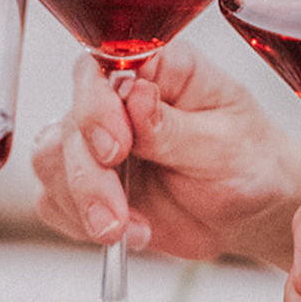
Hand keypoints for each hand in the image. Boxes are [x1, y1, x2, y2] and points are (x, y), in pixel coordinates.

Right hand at [33, 40, 300, 267]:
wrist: (249, 207)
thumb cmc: (246, 158)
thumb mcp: (225, 141)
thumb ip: (175, 126)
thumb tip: (135, 96)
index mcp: (153, 68)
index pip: (98, 70)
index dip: (95, 106)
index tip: (117, 148)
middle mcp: (114, 99)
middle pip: (67, 122)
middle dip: (87, 174)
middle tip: (116, 214)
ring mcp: (93, 141)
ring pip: (50, 161)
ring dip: (81, 202)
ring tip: (126, 231)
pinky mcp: (84, 183)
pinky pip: (54, 200)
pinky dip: (80, 223)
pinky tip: (128, 233)